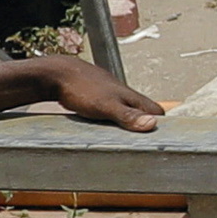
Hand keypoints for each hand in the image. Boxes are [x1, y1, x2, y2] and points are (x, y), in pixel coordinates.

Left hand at [29, 58, 168, 131]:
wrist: (56, 73)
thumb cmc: (81, 88)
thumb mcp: (105, 106)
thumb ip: (128, 116)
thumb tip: (153, 124)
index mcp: (130, 96)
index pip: (157, 112)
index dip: (159, 125)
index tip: (160, 141)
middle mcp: (123, 94)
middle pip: (143, 111)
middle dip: (145, 125)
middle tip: (144, 144)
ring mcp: (110, 94)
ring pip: (126, 110)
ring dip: (128, 122)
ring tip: (125, 138)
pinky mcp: (96, 97)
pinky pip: (111, 110)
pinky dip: (112, 119)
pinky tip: (104, 127)